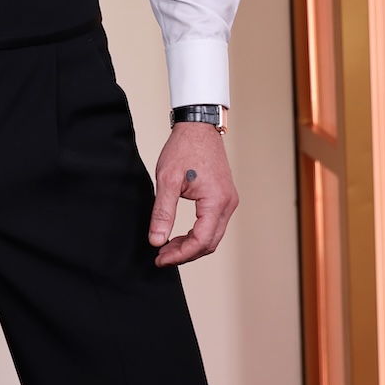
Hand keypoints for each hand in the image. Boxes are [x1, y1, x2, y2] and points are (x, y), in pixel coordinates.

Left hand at [149, 124, 238, 266]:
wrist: (198, 127)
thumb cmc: (184, 148)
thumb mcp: (167, 180)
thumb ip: (162, 212)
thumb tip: (156, 241)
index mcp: (216, 201)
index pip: (201, 241)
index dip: (180, 254)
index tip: (160, 257)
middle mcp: (228, 204)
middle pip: (209, 243)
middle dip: (185, 254)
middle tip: (161, 256)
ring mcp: (229, 201)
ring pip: (212, 236)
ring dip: (191, 245)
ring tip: (167, 247)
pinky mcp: (224, 198)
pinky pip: (213, 225)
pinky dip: (197, 234)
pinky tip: (179, 235)